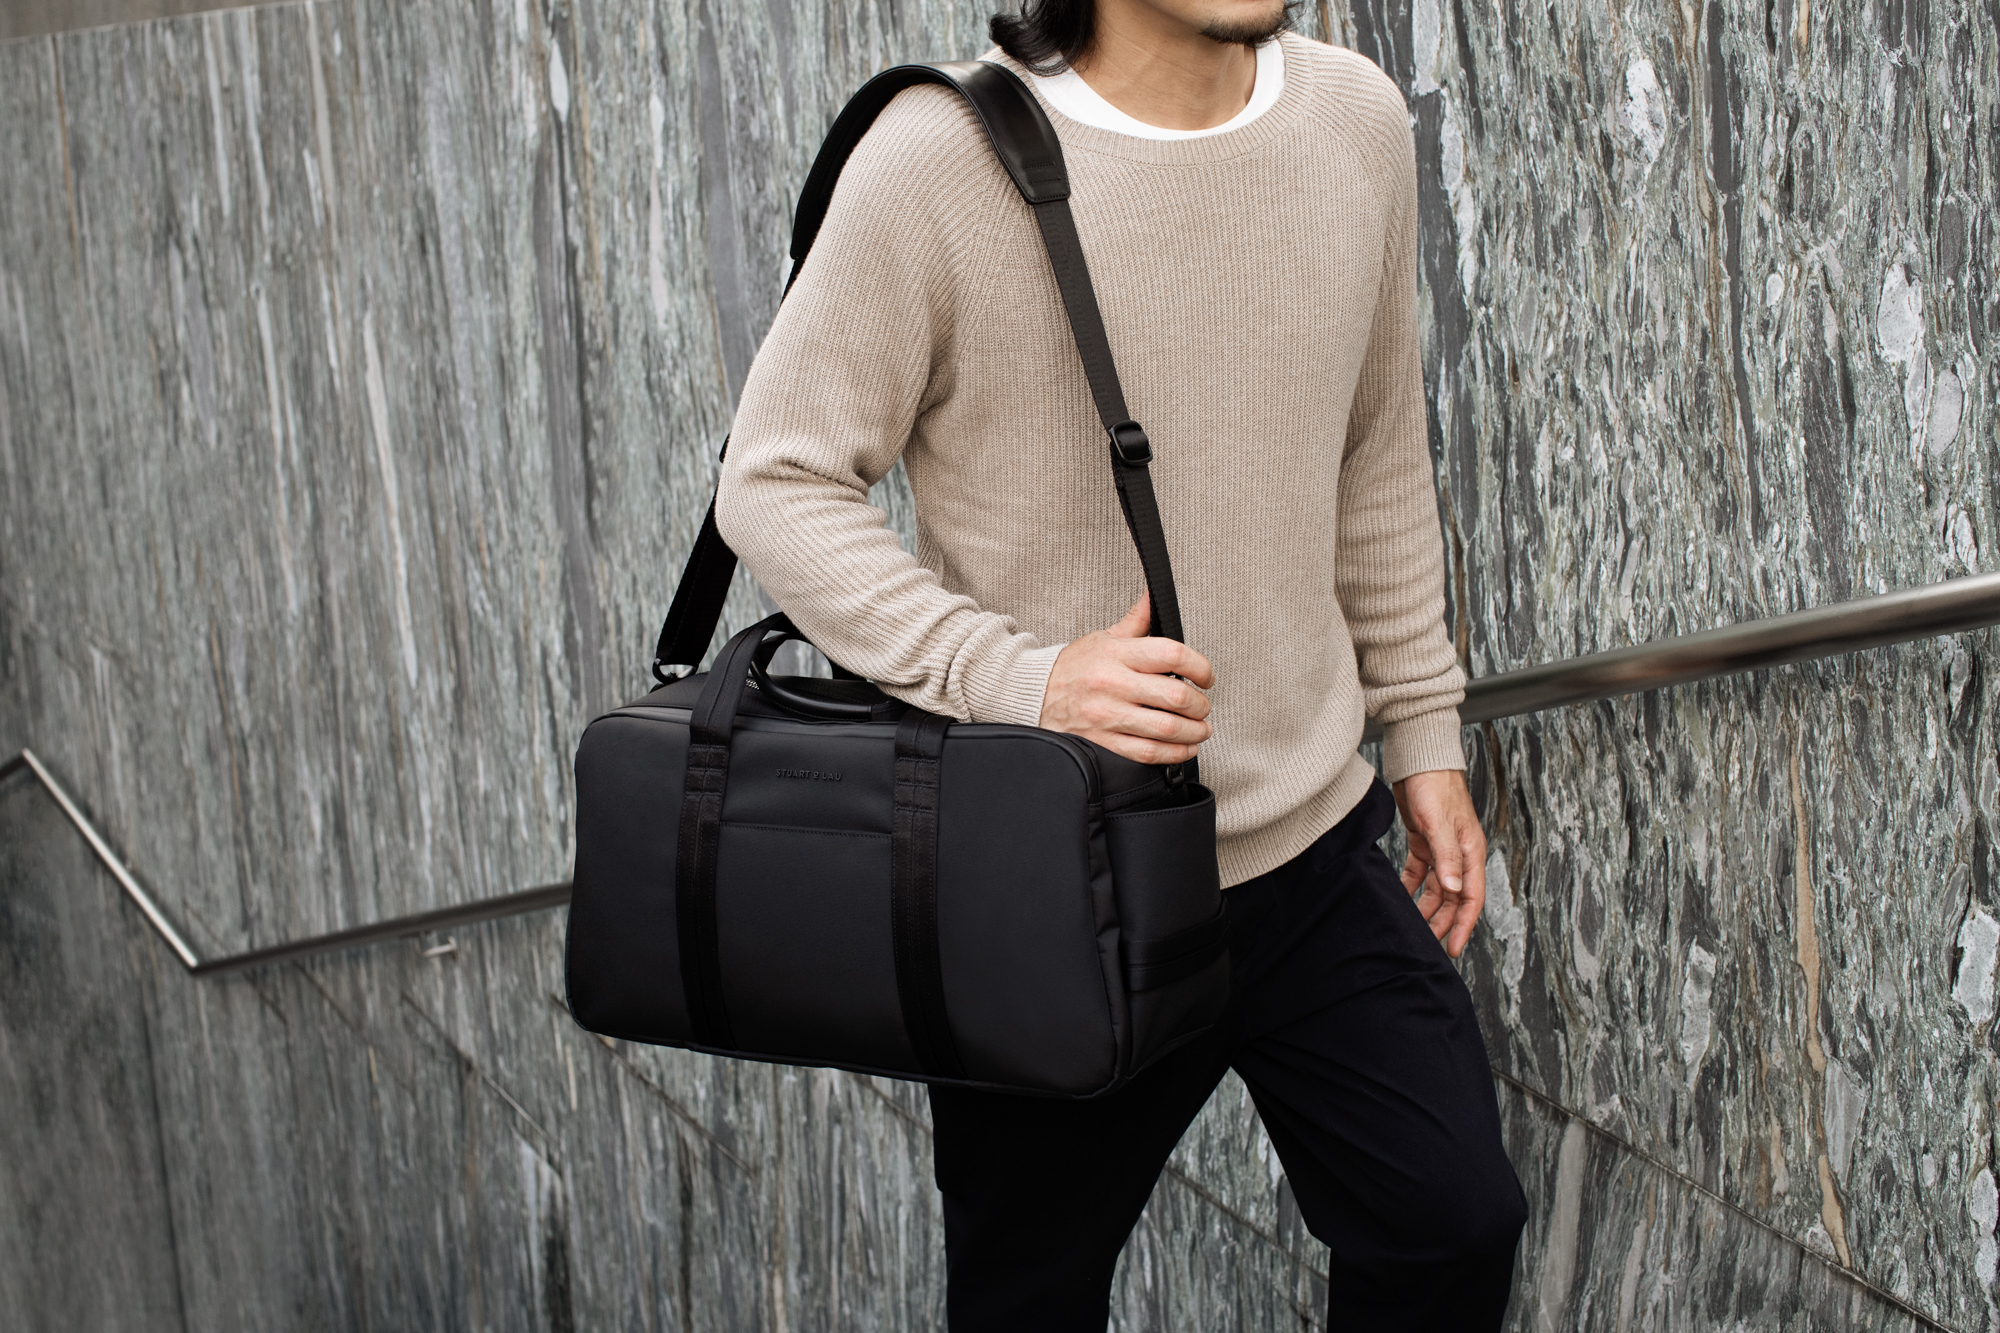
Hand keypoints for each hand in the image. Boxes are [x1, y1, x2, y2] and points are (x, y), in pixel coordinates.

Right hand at [1039, 594, 1214, 764]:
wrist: (1034, 694)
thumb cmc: (1073, 667)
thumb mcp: (1105, 637)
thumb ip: (1137, 620)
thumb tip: (1154, 594)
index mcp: (1117, 653)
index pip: (1172, 654)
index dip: (1200, 666)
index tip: (1206, 676)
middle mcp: (1113, 683)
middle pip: (1175, 695)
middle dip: (1200, 704)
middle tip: (1203, 706)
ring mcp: (1108, 714)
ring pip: (1166, 727)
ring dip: (1194, 731)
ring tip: (1200, 728)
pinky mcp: (1103, 740)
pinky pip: (1147, 752)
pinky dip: (1174, 752)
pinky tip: (1183, 747)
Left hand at [1390, 769, 1487, 958]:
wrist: (1420, 759)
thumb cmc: (1436, 785)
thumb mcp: (1440, 824)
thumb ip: (1447, 858)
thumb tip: (1454, 890)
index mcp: (1471, 852)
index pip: (1471, 898)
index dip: (1463, 925)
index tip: (1454, 948)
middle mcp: (1459, 855)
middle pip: (1453, 898)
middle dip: (1443, 922)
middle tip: (1427, 944)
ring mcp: (1442, 850)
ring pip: (1436, 889)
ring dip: (1426, 908)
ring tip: (1413, 927)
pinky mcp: (1424, 843)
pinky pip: (1419, 873)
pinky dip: (1411, 887)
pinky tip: (1401, 899)